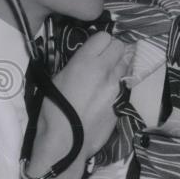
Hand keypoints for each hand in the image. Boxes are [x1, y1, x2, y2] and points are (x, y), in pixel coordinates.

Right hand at [27, 31, 131, 178]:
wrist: (66, 142)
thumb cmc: (53, 111)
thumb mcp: (58, 79)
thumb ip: (77, 64)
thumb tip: (88, 58)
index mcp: (85, 62)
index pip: (104, 36)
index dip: (100, 42)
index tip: (95, 48)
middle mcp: (105, 70)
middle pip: (120, 46)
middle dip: (113, 50)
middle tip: (104, 59)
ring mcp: (116, 86)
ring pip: (126, 63)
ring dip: (118, 65)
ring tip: (107, 75)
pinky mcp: (123, 100)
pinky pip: (125, 83)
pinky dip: (119, 83)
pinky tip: (108, 92)